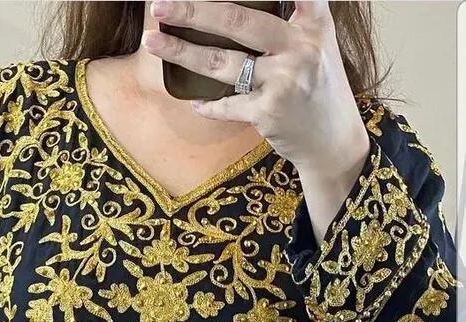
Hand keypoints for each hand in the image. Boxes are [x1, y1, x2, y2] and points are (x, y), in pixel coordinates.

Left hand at [143, 0, 370, 235]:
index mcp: (313, 25)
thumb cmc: (320, 90)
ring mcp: (282, 81)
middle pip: (238, 23)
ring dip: (182, 52)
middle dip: (194, 12)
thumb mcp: (320, 45)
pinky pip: (225, 106)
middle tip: (160, 6)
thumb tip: (249, 7)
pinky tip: (195, 102)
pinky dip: (207, 106)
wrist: (332, 142)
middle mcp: (299, 48)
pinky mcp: (267, 113)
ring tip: (153, 42)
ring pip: (222, 63)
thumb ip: (298, 18)